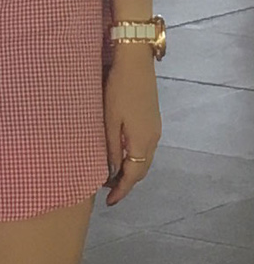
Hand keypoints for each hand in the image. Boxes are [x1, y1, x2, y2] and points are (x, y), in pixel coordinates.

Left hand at [104, 46, 161, 206]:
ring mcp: (155, 129)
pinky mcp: (153, 120)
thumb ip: (111, 148)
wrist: (136, 62)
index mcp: (141, 141)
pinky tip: (121, 156)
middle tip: (108, 192)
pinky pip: (145, 148)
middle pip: (141, 170)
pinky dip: (134, 158)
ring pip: (144, 160)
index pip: (133, 176)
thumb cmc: (118, 89)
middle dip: (126, 184)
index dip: (121, 191)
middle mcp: (153, 139)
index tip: (109, 202)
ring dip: (130, 171)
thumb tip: (111, 172)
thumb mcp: (109, 121)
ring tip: (111, 176)